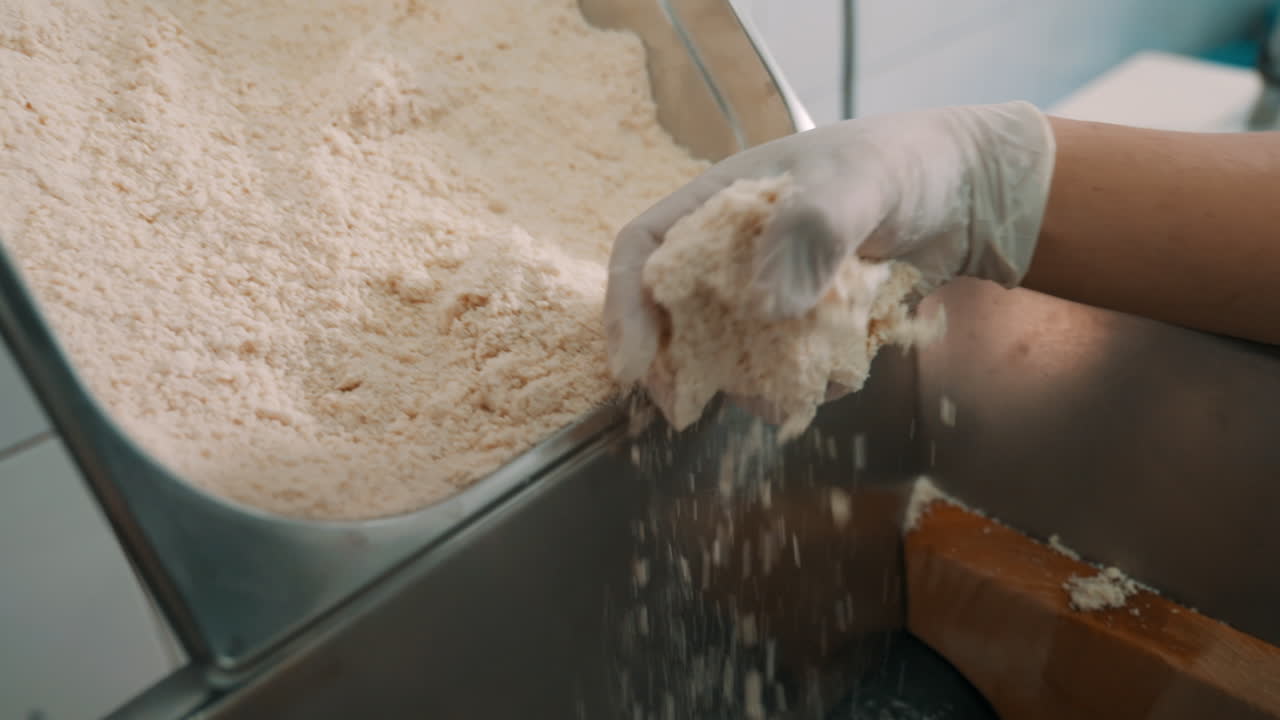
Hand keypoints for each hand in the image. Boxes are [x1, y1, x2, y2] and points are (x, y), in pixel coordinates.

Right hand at [604, 101, 1055, 388]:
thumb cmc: (903, 166)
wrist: (967, 195)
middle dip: (673, 363)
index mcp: (721, 202)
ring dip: (746, 381)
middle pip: (670, 312)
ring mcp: (767, 292)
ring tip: (785, 396)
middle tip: (684, 407)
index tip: (635, 362)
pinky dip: (801, 384)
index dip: (626, 304)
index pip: (644, 248)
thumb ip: (811, 232)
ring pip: (726, 351)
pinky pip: (783, 368)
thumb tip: (765, 307)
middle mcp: (731, 251)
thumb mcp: (857, 183)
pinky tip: (840, 374)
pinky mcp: (803, 326)